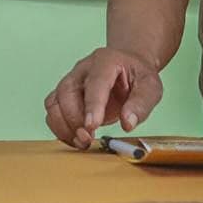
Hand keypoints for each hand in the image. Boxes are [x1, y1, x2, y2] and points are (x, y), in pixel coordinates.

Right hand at [45, 47, 162, 149]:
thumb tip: (128, 123)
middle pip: (67, 92)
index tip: (92, 126)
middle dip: (74, 119)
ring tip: (82, 141)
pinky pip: (52, 112)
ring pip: (54, 102)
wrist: (127, 65)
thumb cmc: (137, 75)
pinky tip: (75, 138)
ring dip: (63, 126)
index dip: (92, 105)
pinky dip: (59, 128)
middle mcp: (83, 69)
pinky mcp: (64, 95)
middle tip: (88, 138)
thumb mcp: (150, 86)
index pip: (95, 82)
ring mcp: (71, 81)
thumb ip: (141, 104)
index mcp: (105, 61)